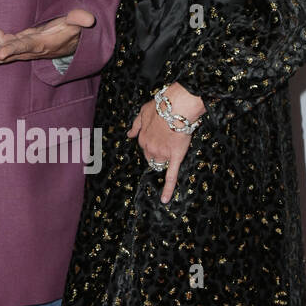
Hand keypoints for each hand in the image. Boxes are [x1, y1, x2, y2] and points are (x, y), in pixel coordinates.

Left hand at [0, 8, 94, 63]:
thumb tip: (88, 18)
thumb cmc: (72, 33)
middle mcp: (25, 49)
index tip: (1, 52)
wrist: (69, 44)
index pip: (25, 48)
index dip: (14, 50)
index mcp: (39, 45)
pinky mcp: (16, 41)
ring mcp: (19, 47)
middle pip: (1, 55)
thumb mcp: (77, 24)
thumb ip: (80, 20)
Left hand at [127, 83, 204, 203]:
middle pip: (153, 158)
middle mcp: (149, 148)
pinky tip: (165, 200)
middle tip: (168, 140)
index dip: (153, 144)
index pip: (145, 148)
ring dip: (167, 159)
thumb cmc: (161, 105)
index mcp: (142, 138)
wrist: (176, 105)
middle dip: (159, 153)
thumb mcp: (142, 111)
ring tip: (175, 144)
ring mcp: (162, 154)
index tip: (160, 138)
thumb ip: (135, 124)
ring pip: (162, 163)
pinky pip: (170, 176)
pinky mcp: (174, 158)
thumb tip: (128, 135)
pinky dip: (167, 189)